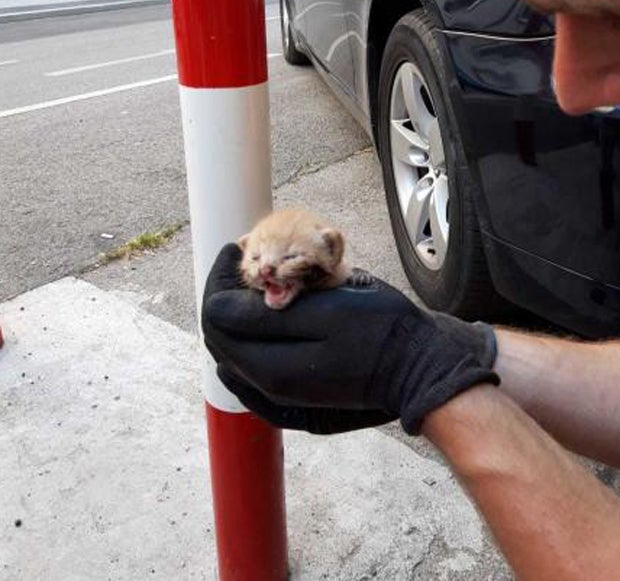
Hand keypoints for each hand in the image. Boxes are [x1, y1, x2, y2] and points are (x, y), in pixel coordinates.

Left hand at [203, 244, 498, 433]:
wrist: (419, 367)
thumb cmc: (379, 329)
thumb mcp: (324, 309)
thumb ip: (264, 313)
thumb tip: (219, 305)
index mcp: (271, 366)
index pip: (215, 316)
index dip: (219, 277)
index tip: (237, 249)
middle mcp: (269, 389)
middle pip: (220, 337)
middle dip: (225, 295)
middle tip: (247, 265)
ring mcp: (281, 401)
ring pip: (234, 354)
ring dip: (237, 319)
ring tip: (261, 291)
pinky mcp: (295, 405)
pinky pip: (251, 375)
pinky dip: (249, 344)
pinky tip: (270, 324)